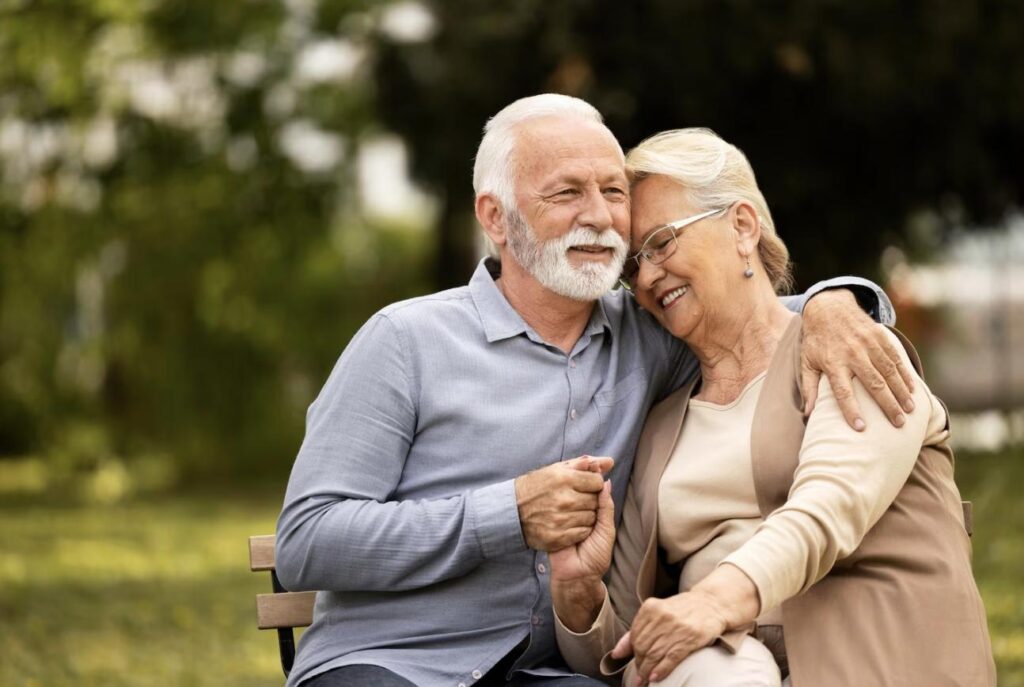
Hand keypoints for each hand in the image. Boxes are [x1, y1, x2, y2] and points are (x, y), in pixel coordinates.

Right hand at [515, 456, 613, 550]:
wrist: (511, 512)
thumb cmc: (538, 487)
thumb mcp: (558, 470)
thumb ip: (585, 464)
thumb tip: (610, 461)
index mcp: (564, 478)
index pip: (598, 482)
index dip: (593, 484)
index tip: (584, 487)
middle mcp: (563, 499)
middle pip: (596, 501)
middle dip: (589, 500)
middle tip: (575, 500)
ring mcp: (560, 519)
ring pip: (591, 517)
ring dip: (585, 515)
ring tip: (571, 512)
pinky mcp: (557, 537)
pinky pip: (582, 532)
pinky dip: (579, 529)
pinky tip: (569, 524)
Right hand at [548, 480, 615, 631]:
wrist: (579, 577)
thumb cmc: (596, 555)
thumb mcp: (606, 530)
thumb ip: (606, 507)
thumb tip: (607, 482)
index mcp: (589, 511)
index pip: (591, 490)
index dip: (593, 487)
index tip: (594, 486)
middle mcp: (575, 512)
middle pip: (581, 494)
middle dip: (587, 505)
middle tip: (592, 525)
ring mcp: (562, 518)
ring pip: (572, 505)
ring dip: (580, 520)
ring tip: (584, 539)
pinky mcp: (552, 526)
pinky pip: (562, 518)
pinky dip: (570, 528)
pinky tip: (574, 542)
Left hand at [612, 564, 758, 684]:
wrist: (711, 604)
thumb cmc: (681, 610)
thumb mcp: (657, 613)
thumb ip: (637, 630)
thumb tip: (616, 653)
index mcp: (650, 608)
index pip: (634, 636)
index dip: (632, 653)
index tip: (633, 664)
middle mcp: (661, 616)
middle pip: (642, 647)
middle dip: (639, 664)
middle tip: (638, 677)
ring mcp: (675, 627)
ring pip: (654, 654)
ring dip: (647, 671)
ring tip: (644, 681)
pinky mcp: (689, 638)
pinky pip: (670, 657)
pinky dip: (661, 670)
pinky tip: (655, 677)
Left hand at [801, 289, 915, 429]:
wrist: (828, 307)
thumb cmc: (816, 341)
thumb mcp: (807, 362)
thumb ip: (809, 388)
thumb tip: (808, 414)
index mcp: (833, 363)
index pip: (842, 391)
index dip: (851, 410)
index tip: (861, 428)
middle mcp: (852, 354)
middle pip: (873, 384)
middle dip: (887, 405)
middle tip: (899, 423)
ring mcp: (868, 344)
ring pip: (889, 371)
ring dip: (901, 392)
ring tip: (910, 409)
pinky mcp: (879, 336)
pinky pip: (895, 357)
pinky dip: (905, 374)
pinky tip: (912, 389)